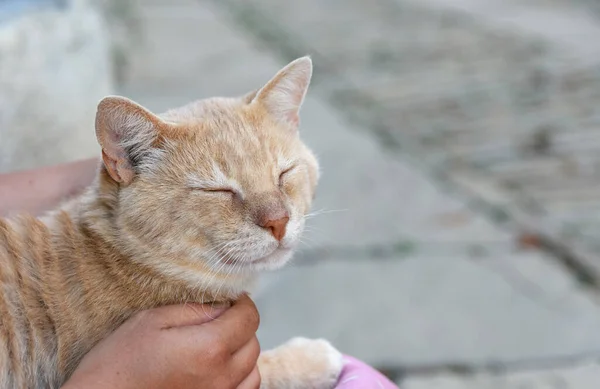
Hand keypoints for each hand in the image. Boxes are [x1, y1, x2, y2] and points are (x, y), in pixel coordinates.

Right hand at [61, 294, 260, 388]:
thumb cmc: (118, 363)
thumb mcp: (152, 320)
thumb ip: (195, 310)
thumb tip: (224, 305)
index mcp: (209, 348)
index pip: (249, 317)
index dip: (242, 302)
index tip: (231, 298)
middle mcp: (221, 377)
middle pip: (253, 343)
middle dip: (240, 326)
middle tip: (218, 320)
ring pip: (252, 370)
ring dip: (241, 354)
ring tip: (217, 346)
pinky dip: (237, 378)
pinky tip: (215, 370)